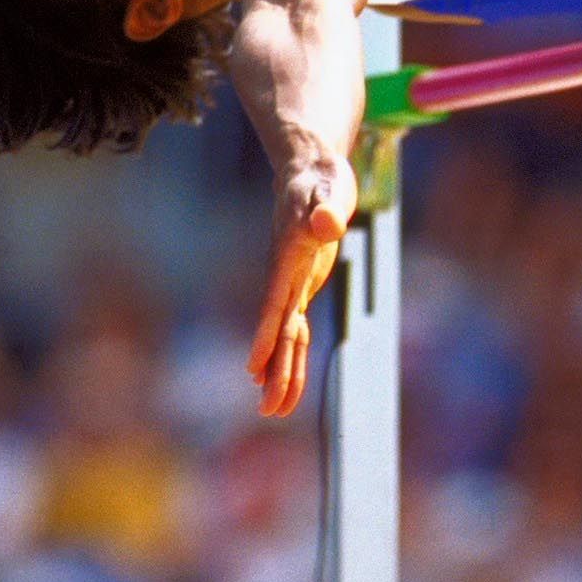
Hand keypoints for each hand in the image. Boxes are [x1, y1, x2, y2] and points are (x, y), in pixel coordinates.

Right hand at [248, 156, 355, 418]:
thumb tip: (327, 224)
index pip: (274, 303)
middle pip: (276, 330)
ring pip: (284, 336)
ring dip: (281, 372)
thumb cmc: (320, 178)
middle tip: (268, 410)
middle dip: (273, 370)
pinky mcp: (301, 285)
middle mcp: (284, 277)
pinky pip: (294, 327)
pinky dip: (292, 354)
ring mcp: (291, 283)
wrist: (308, 171)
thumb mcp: (328, 188)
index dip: (265, 336)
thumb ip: (326, 209)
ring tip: (273, 411)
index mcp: (288, 258)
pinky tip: (285, 381)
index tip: (253, 367)